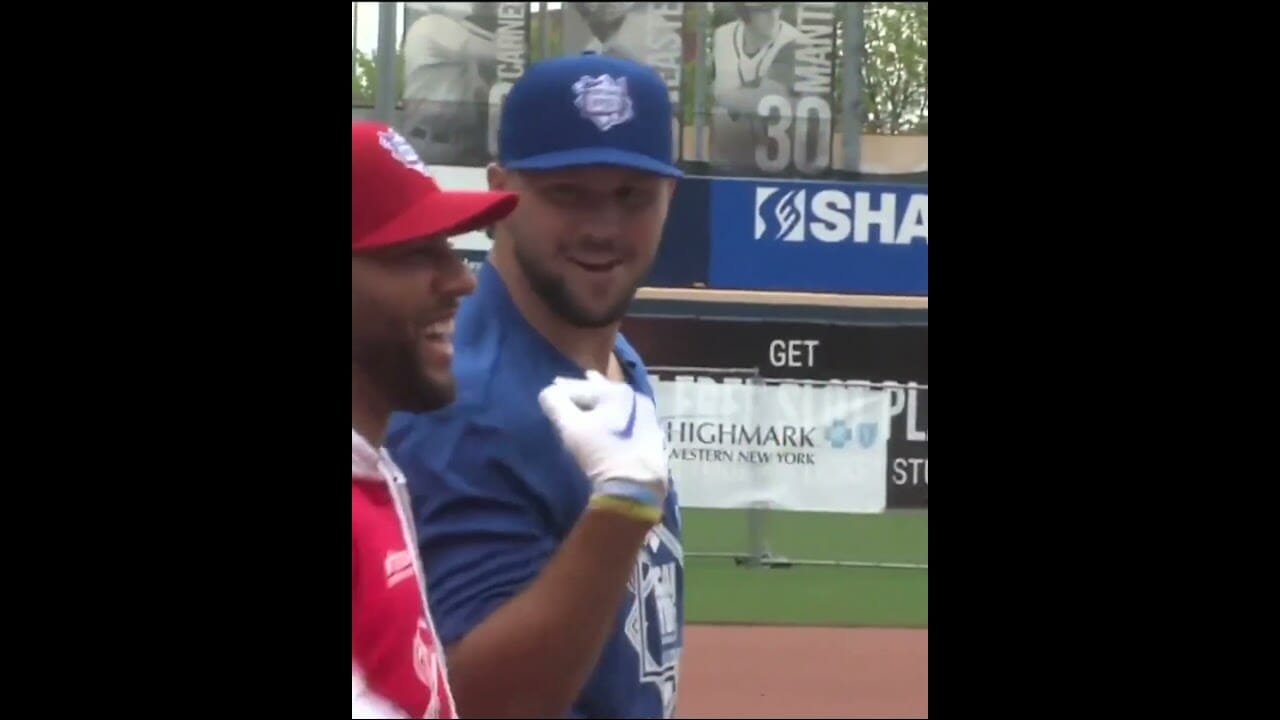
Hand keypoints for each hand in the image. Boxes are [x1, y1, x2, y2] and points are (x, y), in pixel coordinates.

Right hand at [538, 371, 668, 521]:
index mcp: (616, 391)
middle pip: (601, 390)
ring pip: (616, 404)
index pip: (580, 387)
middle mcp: (635, 398)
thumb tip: (548, 392)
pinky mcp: (652, 435)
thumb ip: (555, 403)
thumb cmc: (600, 453)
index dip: (561, 388)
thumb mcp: (570, 428)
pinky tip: (610, 420)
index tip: (551, 388)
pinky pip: (626, 419)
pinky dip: (613, 417)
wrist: (636, 486)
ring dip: (600, 401)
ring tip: (589, 399)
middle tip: (565, 386)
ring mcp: (647, 416)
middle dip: (582, 389)